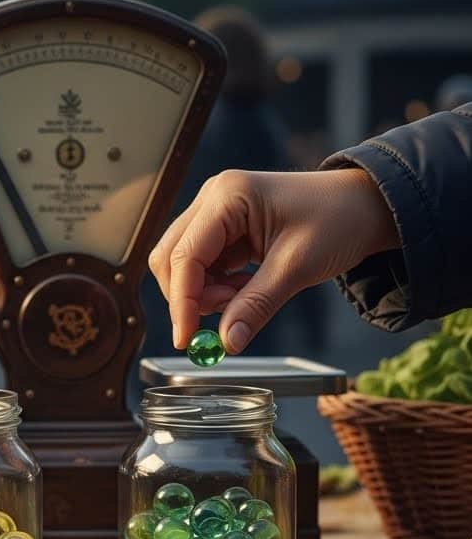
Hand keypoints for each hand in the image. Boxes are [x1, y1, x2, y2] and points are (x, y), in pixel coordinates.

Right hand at [148, 168, 399, 353]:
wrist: (367, 205)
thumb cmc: (339, 220)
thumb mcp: (298, 267)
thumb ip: (256, 305)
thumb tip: (227, 342)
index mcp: (227, 196)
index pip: (185, 256)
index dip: (182, 301)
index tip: (186, 338)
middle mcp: (212, 198)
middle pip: (172, 257)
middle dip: (190, 296)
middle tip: (224, 316)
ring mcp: (215, 212)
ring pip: (183, 264)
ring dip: (204, 292)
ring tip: (244, 298)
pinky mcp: (223, 228)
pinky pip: (203, 265)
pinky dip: (217, 287)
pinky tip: (246, 288)